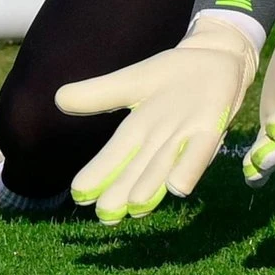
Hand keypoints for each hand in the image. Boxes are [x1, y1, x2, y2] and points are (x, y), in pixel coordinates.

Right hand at [54, 17, 257, 223]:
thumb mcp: (131, 81)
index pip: (115, 155)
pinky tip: (178, 188)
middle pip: (138, 169)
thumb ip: (99, 93)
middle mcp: (161, 141)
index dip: (98, 175)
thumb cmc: (173, 76)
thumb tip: (58, 98)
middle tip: (106, 217)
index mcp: (139, 130)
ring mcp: (187, 136)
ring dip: (151, 187)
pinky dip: (189, 168)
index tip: (79, 196)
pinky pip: (199, 150)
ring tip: (134, 208)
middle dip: (122, 192)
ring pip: (164, 165)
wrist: (216, 58)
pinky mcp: (212, 126)